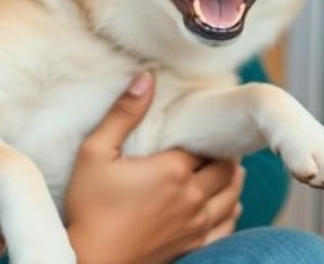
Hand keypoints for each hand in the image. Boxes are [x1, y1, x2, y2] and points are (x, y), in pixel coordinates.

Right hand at [64, 72, 244, 263]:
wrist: (91, 261)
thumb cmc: (89, 207)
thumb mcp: (95, 152)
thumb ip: (123, 114)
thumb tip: (145, 78)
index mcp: (173, 170)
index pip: (205, 145)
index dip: (207, 133)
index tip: (206, 124)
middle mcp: (192, 197)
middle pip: (225, 169)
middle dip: (225, 153)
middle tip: (219, 142)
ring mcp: (195, 224)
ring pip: (232, 197)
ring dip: (233, 179)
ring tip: (228, 166)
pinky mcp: (192, 245)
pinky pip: (227, 227)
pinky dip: (231, 211)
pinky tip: (227, 205)